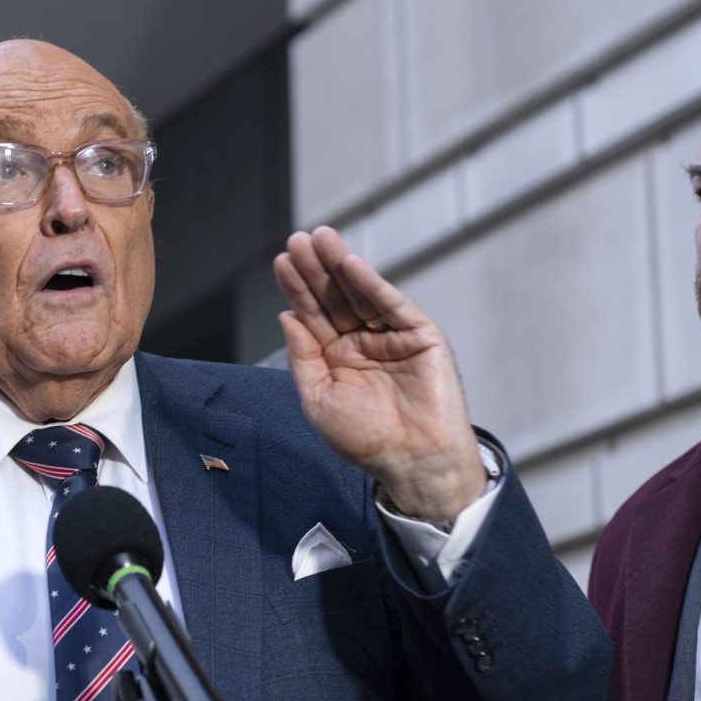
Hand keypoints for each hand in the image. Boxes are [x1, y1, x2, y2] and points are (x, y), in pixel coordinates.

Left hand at [275, 227, 485, 520]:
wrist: (411, 461)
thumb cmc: (365, 440)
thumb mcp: (319, 399)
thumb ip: (304, 357)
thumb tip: (287, 316)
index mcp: (336, 358)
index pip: (312, 315)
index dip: (297, 289)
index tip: (281, 262)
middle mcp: (361, 342)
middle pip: (333, 298)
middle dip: (315, 270)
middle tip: (297, 240)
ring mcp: (390, 336)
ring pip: (359, 294)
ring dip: (339, 266)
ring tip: (319, 239)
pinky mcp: (419, 335)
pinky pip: (391, 304)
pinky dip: (371, 283)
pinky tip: (349, 264)